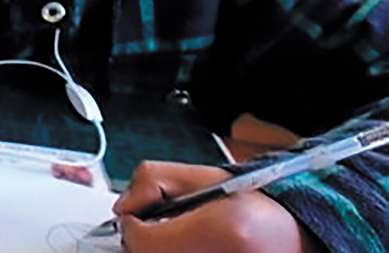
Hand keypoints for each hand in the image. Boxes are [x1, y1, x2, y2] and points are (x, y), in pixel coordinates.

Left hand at [115, 161, 322, 252]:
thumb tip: (124, 207)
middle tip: (167, 227)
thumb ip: (153, 180)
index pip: (140, 239)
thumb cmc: (256, 207)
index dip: (135, 222)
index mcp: (220, 232)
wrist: (298, 235)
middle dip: (146, 239)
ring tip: (186, 238)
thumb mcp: (206, 178)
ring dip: (159, 249)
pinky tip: (194, 248)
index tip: (145, 214)